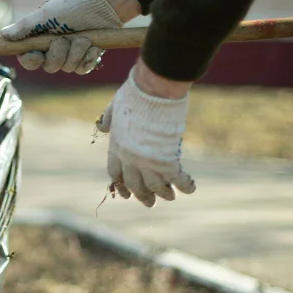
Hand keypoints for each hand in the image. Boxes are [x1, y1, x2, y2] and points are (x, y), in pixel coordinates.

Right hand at [0, 0, 138, 74]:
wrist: (104, 6)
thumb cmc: (74, 7)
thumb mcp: (47, 14)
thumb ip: (26, 26)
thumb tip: (3, 35)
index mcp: (40, 40)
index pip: (28, 60)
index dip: (31, 60)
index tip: (37, 54)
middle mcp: (52, 51)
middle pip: (50, 66)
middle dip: (60, 51)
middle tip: (66, 36)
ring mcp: (69, 57)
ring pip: (68, 68)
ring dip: (77, 51)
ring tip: (83, 36)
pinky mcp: (85, 60)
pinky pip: (82, 69)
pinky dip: (88, 56)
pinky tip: (93, 45)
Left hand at [96, 59, 195, 206]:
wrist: (153, 90)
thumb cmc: (135, 94)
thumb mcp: (114, 106)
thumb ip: (108, 119)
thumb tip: (102, 127)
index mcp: (116, 146)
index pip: (114, 174)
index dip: (121, 186)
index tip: (126, 194)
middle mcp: (130, 158)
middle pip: (134, 185)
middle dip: (142, 196)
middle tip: (150, 202)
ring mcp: (147, 160)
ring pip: (154, 187)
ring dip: (163, 194)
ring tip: (170, 197)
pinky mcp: (166, 159)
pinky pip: (177, 179)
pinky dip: (184, 185)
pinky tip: (190, 188)